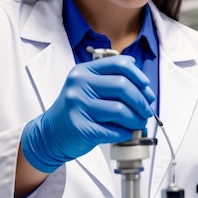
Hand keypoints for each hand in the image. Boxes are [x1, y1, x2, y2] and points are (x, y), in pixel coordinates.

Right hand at [21, 55, 154, 172]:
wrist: (50, 133)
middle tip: (146, 110)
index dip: (139, 75)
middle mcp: (79, 85)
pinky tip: (127, 133)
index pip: (119, 64)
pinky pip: (114, 130)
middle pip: (123, 86)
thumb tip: (138, 72)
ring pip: (121, 110)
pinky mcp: (81, 128)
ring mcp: (78, 106)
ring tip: (139, 123)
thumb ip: (110, 77)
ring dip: (136, 119)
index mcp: (84, 71)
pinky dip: (126, 133)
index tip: (147, 87)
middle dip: (141, 100)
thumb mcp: (87, 86)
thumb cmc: (76, 109)